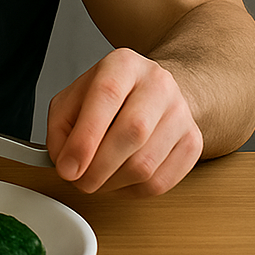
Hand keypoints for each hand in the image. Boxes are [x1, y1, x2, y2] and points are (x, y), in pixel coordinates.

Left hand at [45, 48, 202, 195]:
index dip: (85, 138)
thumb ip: (60, 127)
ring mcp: (181, 113)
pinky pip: (161, 182)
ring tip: (97, 177)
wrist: (154, 92)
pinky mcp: (193, 142)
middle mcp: (157, 84)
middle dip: (98, 168)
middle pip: (132, 132)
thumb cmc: (109, 97)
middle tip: (79, 181)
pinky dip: (132, 190)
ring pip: (146, 164)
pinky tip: (120, 178)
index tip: (68, 168)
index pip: (107, 95)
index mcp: (123, 64)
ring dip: (113, 182)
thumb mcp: (73, 97)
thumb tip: (66, 163)